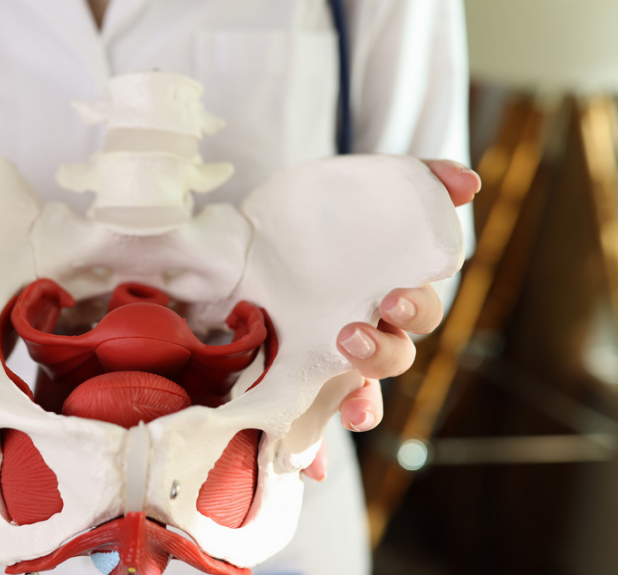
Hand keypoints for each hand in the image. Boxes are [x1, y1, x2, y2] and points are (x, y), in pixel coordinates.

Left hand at [303, 159, 480, 481]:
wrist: (256, 239)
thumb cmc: (317, 219)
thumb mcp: (356, 188)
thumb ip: (415, 181)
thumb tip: (468, 181)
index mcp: (384, 292)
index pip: (417, 309)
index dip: (414, 309)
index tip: (394, 301)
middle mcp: (366, 331)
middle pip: (393, 355)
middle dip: (381, 353)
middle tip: (352, 337)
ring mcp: (330, 361)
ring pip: (361, 394)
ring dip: (360, 403)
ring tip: (347, 407)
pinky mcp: (296, 380)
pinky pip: (312, 423)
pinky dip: (317, 450)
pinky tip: (312, 468)